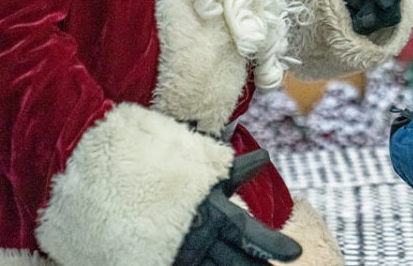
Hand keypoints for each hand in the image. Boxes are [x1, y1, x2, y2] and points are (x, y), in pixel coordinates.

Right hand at [173, 151, 301, 265]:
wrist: (116, 185)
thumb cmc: (165, 172)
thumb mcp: (203, 171)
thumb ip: (236, 171)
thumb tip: (265, 158)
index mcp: (214, 215)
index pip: (251, 235)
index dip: (274, 245)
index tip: (296, 254)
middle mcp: (202, 239)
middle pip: (238, 263)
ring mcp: (184, 255)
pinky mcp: (165, 262)